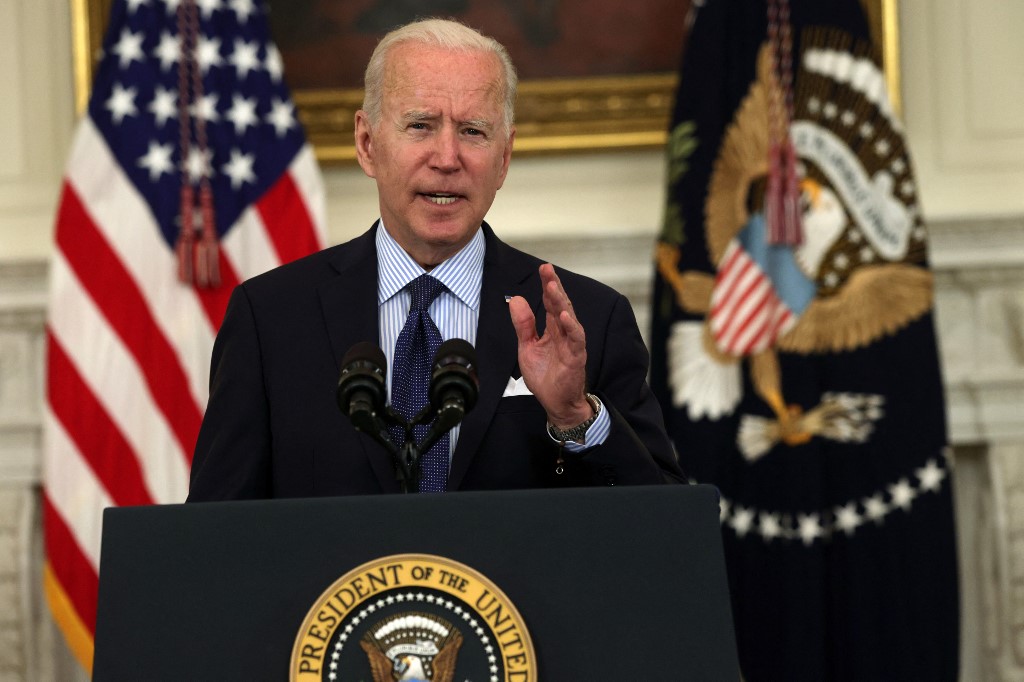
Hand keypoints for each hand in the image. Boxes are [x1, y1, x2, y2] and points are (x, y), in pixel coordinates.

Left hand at [508, 263, 592, 428]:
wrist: (556, 402)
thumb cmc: (545, 376)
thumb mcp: (527, 347)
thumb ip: (523, 324)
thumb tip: (516, 300)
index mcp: (553, 329)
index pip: (551, 302)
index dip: (547, 285)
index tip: (543, 268)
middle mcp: (564, 332)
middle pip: (561, 304)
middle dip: (554, 286)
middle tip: (547, 269)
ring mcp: (572, 344)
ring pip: (569, 318)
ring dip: (561, 302)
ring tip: (553, 287)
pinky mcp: (576, 357)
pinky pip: (576, 339)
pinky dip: (571, 327)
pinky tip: (564, 316)